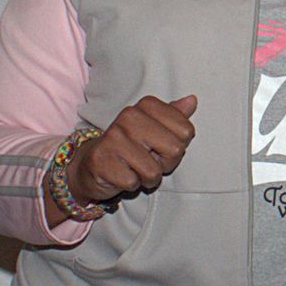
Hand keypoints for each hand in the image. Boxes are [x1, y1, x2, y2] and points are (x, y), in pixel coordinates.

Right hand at [55, 96, 198, 220]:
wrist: (93, 164)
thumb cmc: (132, 147)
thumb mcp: (155, 129)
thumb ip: (174, 116)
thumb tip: (192, 100)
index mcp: (146, 105)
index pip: (186, 131)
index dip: (177, 146)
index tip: (160, 146)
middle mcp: (129, 116)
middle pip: (175, 150)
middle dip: (165, 164)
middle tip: (148, 161)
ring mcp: (114, 138)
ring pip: (154, 171)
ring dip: (148, 178)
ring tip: (134, 169)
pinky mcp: (102, 160)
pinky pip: (133, 183)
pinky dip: (131, 185)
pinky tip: (121, 175)